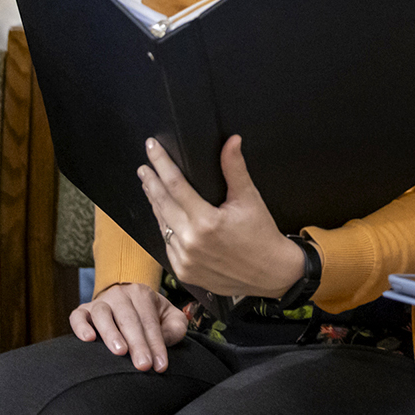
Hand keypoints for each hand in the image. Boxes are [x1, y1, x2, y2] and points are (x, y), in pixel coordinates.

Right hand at [68, 282, 186, 371]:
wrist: (126, 301)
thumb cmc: (151, 315)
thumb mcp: (170, 318)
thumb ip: (174, 328)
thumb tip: (163, 341)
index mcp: (142, 294)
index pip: (149, 321)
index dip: (156, 344)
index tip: (159, 366)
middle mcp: (120, 295)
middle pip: (128, 319)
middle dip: (137, 344)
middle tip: (143, 365)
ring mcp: (100, 302)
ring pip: (103, 314)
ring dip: (111, 333)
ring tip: (120, 351)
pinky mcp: (83, 311)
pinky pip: (78, 316)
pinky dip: (81, 326)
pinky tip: (88, 339)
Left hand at [138, 135, 305, 298]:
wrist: (270, 273)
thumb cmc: (261, 235)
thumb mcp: (249, 198)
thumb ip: (235, 168)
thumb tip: (232, 141)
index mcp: (206, 222)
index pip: (175, 184)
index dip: (161, 163)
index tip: (152, 148)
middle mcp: (191, 242)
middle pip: (162, 203)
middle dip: (151, 182)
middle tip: (144, 167)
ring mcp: (184, 259)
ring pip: (162, 225)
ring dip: (155, 204)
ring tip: (150, 187)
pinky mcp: (183, 271)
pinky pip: (167, 244)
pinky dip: (164, 227)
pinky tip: (164, 216)